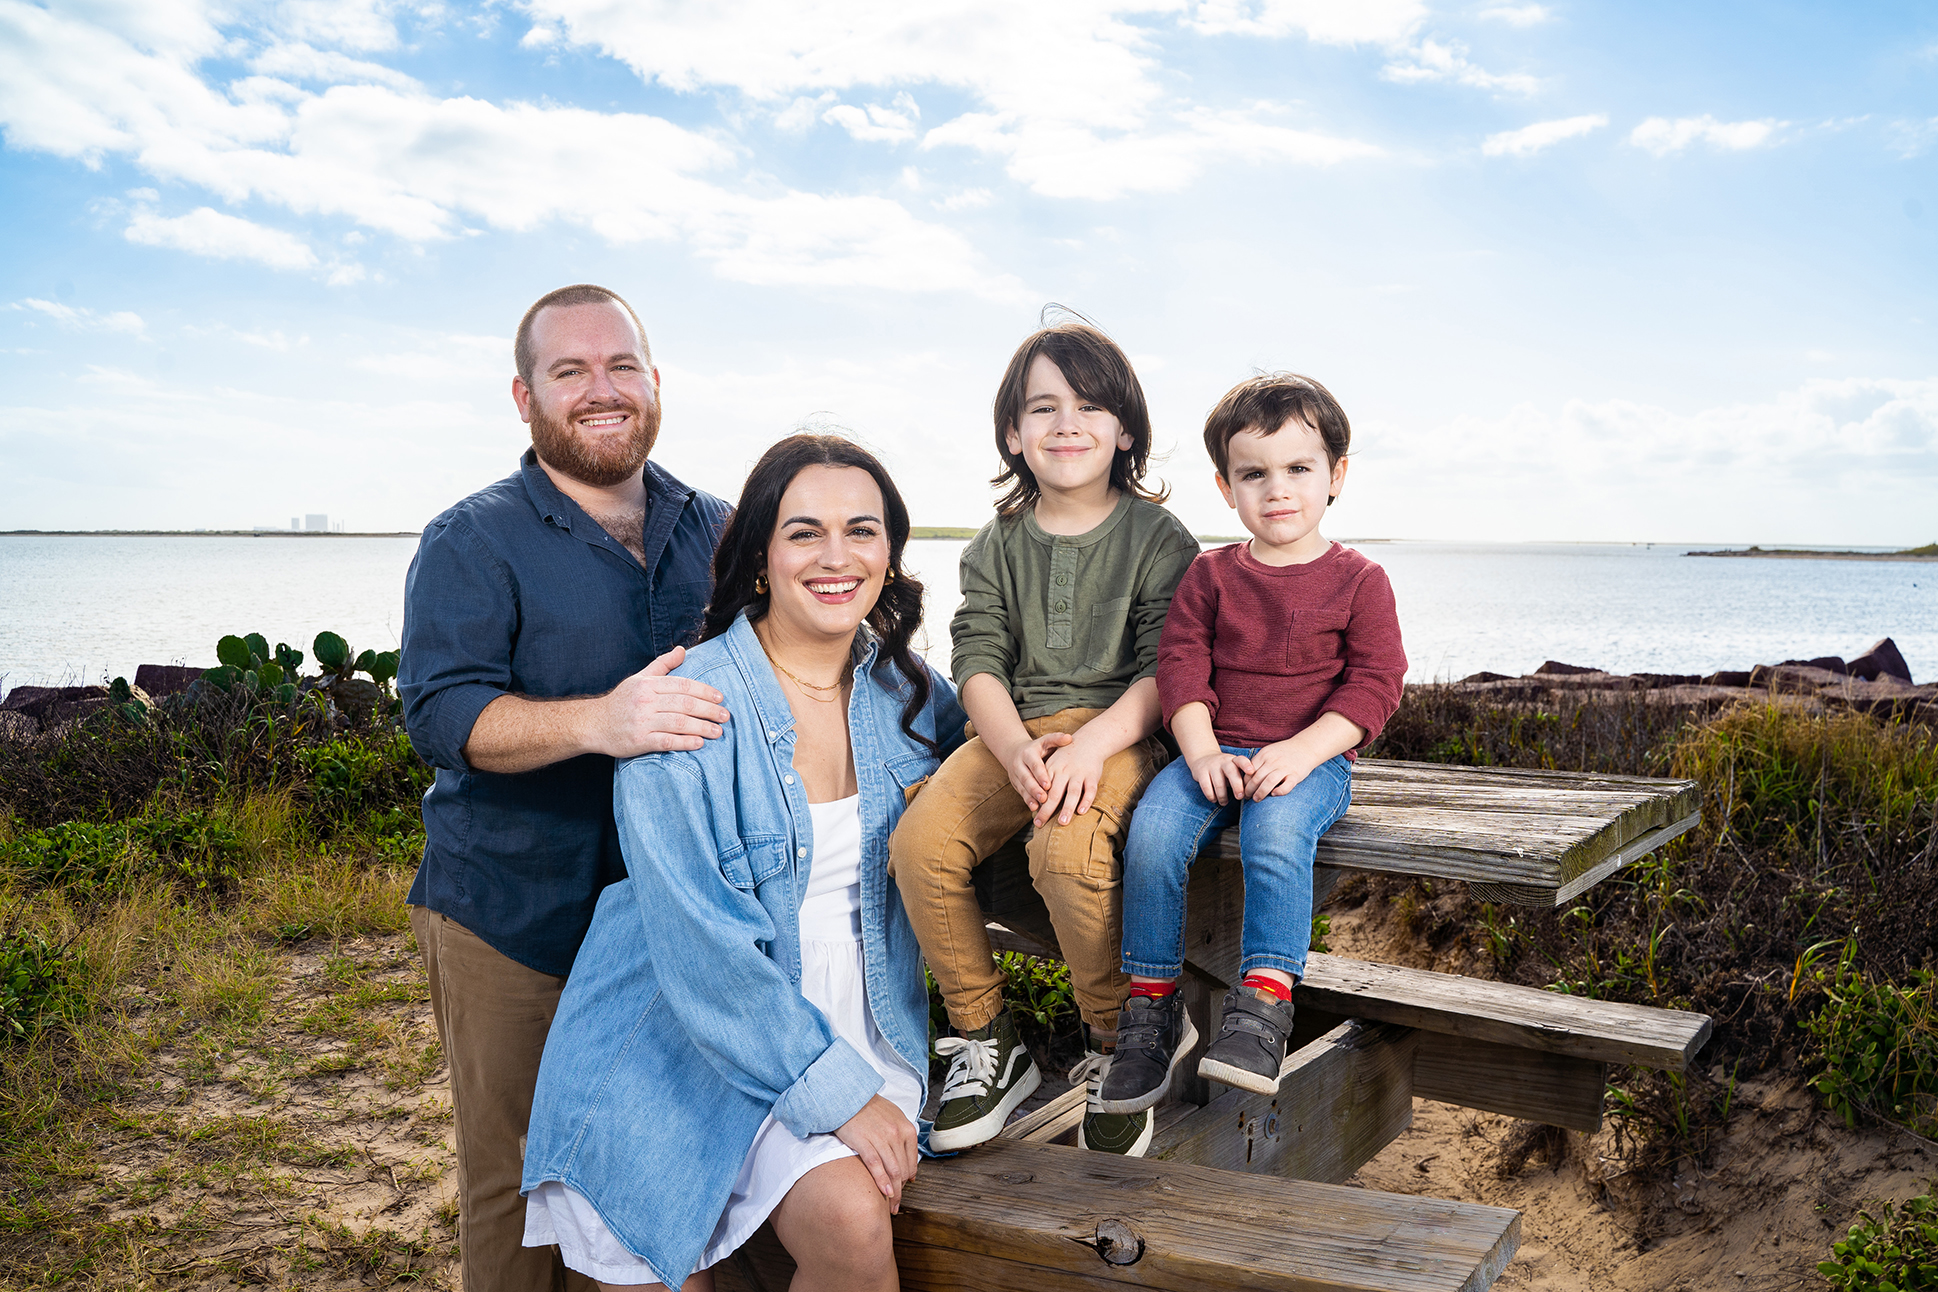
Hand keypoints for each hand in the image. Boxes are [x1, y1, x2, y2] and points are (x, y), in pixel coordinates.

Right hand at [593, 646, 730, 755]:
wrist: (593, 724)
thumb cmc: (621, 701)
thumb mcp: (640, 678)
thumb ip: (663, 664)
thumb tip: (682, 649)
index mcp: (648, 685)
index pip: (683, 685)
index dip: (704, 691)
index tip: (720, 698)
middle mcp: (646, 701)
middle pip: (685, 704)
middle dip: (709, 710)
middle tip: (726, 716)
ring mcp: (642, 721)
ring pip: (679, 722)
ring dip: (702, 727)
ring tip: (718, 732)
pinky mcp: (639, 741)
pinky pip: (666, 741)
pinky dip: (684, 742)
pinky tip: (699, 743)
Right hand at [833, 1095, 918, 1210]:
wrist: (849, 1096)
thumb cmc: (871, 1108)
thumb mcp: (895, 1117)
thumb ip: (904, 1138)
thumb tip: (910, 1166)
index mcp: (907, 1129)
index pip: (911, 1161)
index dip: (908, 1178)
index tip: (904, 1188)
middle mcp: (896, 1134)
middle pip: (903, 1169)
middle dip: (901, 1190)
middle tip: (897, 1203)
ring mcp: (881, 1138)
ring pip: (892, 1171)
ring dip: (894, 1191)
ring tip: (892, 1205)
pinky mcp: (864, 1142)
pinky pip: (876, 1165)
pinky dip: (882, 1180)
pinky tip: (885, 1192)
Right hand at [998, 731, 1070, 813]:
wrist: (1015, 752)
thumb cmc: (1038, 748)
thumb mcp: (1045, 741)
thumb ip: (1056, 740)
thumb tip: (1069, 737)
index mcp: (1028, 753)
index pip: (1034, 765)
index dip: (1041, 775)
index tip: (1048, 784)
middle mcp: (1019, 764)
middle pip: (1026, 778)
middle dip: (1035, 789)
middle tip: (1045, 798)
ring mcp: (1016, 776)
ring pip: (1023, 788)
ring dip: (1030, 797)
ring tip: (1039, 807)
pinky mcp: (1016, 784)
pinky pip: (1022, 794)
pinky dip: (1028, 801)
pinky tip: (1034, 808)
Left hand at [1035, 731, 1108, 827]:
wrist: (1088, 741)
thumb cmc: (1067, 757)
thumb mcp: (1053, 763)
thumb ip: (1046, 780)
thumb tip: (1037, 802)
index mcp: (1052, 769)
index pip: (1042, 788)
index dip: (1037, 802)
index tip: (1033, 816)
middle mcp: (1064, 771)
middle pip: (1054, 793)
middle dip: (1046, 810)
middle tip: (1039, 823)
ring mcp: (1078, 773)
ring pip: (1072, 793)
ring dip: (1067, 808)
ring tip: (1062, 822)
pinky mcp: (1092, 775)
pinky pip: (1090, 790)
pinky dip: (1086, 801)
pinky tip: (1081, 812)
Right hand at [1186, 748, 1250, 804]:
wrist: (1202, 757)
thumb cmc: (1223, 768)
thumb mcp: (1233, 767)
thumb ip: (1241, 776)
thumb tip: (1253, 793)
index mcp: (1234, 760)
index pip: (1241, 760)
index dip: (1246, 766)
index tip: (1251, 772)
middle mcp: (1223, 761)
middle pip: (1231, 772)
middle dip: (1237, 786)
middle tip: (1240, 797)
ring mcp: (1211, 766)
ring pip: (1218, 783)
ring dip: (1223, 796)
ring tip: (1224, 803)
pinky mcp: (1201, 772)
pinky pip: (1206, 786)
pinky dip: (1211, 795)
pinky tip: (1214, 799)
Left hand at [1243, 739, 1314, 800]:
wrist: (1305, 747)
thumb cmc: (1283, 752)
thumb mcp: (1268, 752)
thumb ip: (1258, 762)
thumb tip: (1245, 777)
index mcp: (1264, 755)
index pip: (1249, 771)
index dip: (1244, 782)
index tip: (1243, 790)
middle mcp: (1273, 761)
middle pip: (1257, 778)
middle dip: (1249, 790)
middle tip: (1247, 797)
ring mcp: (1285, 768)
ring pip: (1269, 782)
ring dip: (1261, 793)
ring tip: (1256, 799)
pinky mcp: (1296, 775)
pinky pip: (1287, 785)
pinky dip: (1280, 791)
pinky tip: (1274, 794)